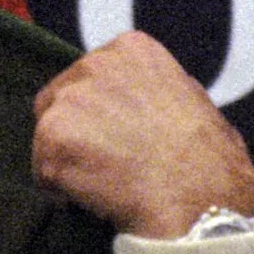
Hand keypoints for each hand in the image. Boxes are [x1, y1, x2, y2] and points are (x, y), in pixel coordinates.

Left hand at [31, 32, 253, 237]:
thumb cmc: (211, 164)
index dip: (99, 114)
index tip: (118, 137)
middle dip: (77, 133)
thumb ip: (156, 92)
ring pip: (50, 136)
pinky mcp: (52, 138)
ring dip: (70, 163)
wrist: (201, 203)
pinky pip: (43, 171)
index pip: (89, 76)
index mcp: (131, 50)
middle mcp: (96, 64)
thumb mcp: (193, 102)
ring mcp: (71, 100)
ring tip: (108, 186)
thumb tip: (145, 103)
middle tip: (107, 166)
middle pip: (60, 100)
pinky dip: (63, 191)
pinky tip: (97, 199)